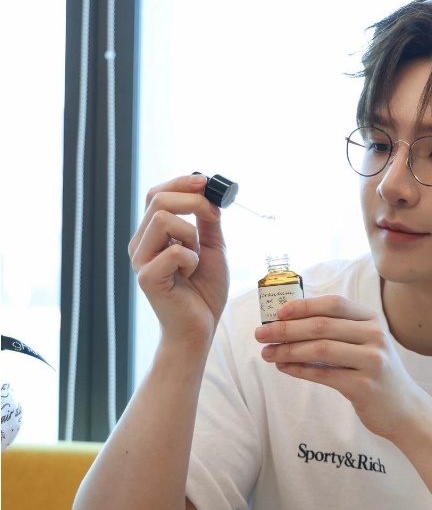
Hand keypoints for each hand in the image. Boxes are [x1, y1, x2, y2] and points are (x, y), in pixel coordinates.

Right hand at [128, 174, 228, 345]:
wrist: (200, 327)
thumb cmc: (204, 290)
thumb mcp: (213, 248)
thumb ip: (208, 222)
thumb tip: (209, 193)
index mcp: (153, 234)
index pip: (156, 194)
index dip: (181, 183)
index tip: (206, 182)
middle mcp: (141, 243)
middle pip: (157, 200)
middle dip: (193, 200)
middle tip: (214, 215)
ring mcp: (141, 260)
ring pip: (161, 219)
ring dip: (191, 234)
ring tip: (197, 256)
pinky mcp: (146, 277)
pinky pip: (173, 251)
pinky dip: (191, 258)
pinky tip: (190, 274)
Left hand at [254, 295, 425, 440]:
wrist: (404, 409)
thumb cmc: (376, 373)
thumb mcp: (364, 344)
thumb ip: (336, 331)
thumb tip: (288, 323)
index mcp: (372, 320)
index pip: (333, 304)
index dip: (303, 306)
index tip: (277, 313)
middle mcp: (375, 336)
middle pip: (322, 325)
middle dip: (286, 329)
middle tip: (261, 334)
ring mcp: (372, 361)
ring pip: (320, 349)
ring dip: (288, 350)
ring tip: (267, 354)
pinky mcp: (365, 386)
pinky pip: (324, 374)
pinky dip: (299, 370)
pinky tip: (284, 368)